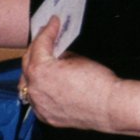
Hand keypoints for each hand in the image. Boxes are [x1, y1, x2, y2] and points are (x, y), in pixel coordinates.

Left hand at [20, 16, 119, 131]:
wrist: (112, 107)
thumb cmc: (99, 84)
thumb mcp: (77, 59)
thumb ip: (61, 54)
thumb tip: (56, 54)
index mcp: (40, 70)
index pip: (39, 45)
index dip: (47, 31)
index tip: (52, 23)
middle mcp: (35, 88)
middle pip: (28, 63)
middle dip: (37, 48)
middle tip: (45, 37)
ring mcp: (39, 104)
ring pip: (27, 84)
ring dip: (32, 71)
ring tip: (40, 60)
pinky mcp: (46, 116)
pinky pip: (35, 100)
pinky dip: (38, 90)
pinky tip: (44, 84)